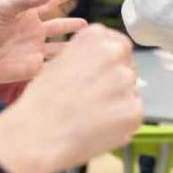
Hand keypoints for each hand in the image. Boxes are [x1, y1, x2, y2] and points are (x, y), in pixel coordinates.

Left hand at [0, 0, 86, 83]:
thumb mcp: (3, 8)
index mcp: (26, 14)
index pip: (47, 3)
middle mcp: (33, 32)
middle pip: (58, 26)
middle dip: (71, 23)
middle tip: (85, 23)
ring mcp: (34, 50)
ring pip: (59, 47)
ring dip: (71, 44)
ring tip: (85, 43)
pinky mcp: (32, 68)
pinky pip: (52, 66)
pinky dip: (64, 65)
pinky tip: (77, 64)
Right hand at [0, 25, 142, 172]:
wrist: (39, 135)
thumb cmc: (42, 102)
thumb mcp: (59, 62)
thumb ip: (87, 57)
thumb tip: (102, 64)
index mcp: (95, 37)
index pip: (118, 44)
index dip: (110, 63)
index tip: (102, 74)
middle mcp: (114, 53)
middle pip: (126, 67)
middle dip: (115, 81)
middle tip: (94, 98)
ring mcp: (126, 82)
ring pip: (130, 91)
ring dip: (118, 101)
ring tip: (92, 114)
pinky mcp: (133, 109)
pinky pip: (133, 112)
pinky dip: (121, 121)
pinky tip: (98, 125)